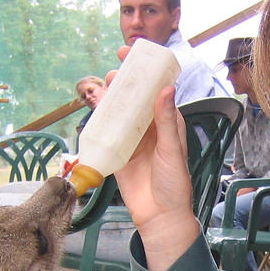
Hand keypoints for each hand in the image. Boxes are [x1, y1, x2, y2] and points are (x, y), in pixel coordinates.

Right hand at [112, 47, 200, 270]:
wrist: (160, 216)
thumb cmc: (174, 184)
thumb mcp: (172, 150)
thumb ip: (165, 121)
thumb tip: (165, 88)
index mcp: (167, 124)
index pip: (156, 90)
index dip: (146, 71)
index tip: (135, 54)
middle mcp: (150, 128)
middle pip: (135, 98)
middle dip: (125, 82)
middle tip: (115, 69)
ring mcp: (133, 140)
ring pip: (120, 112)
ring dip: (112, 97)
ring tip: (104, 85)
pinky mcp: (118, 153)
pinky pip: (108, 132)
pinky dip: (101, 118)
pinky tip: (95, 106)